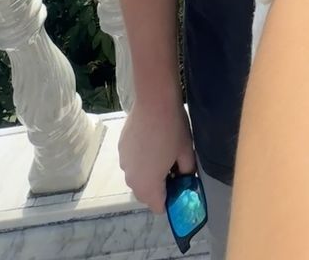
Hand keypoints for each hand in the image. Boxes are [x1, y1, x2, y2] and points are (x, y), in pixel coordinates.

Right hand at [118, 97, 195, 212]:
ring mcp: (124, 163)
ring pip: (138, 177)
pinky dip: (141, 159)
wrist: (154, 101)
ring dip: (149, 172)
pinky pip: (132, 162)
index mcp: (148, 185)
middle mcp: (131, 179)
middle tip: (173, 168)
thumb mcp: (186, 153)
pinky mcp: (121, 148)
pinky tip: (151, 141)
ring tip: (162, 152)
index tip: (180, 185)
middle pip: (146, 194)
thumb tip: (186, 179)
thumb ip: (187, 173)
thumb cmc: (173, 129)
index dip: (171, 199)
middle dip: (159, 187)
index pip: (159, 207)